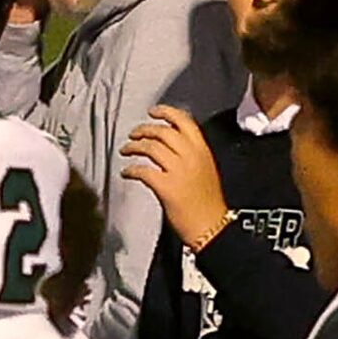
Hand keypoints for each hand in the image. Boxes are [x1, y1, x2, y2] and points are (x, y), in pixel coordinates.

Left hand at [120, 106, 230, 245]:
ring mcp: (179, 170)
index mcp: (203, 151)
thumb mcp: (206, 169)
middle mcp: (191, 156)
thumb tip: (169, 144)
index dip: (166, 112)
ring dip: (134, 147)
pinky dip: (131, 170)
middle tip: (133, 134)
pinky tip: (126, 172)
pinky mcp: (166, 186)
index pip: (185, 122)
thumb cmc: (208, 202)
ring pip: (150, 147)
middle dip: (144, 130)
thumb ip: (191, 154)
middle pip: (163, 132)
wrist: (212, 227)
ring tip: (126, 150)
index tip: (153, 111)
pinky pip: (142, 170)